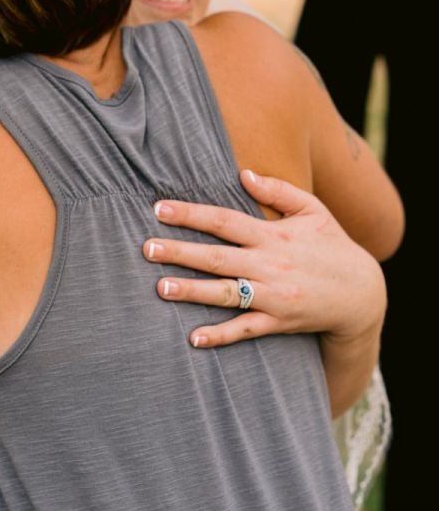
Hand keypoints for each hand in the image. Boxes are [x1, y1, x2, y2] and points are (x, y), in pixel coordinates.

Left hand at [143, 169, 385, 349]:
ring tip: (160, 287)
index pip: (224, 220)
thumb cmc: (332, 246)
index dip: (191, 213)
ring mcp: (273, 295)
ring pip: (226, 293)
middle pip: (217, 256)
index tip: (159, 208)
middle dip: (180, 251)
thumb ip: (278, 190)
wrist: (363, 294)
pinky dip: (221, 335)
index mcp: (273, 234)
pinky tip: (193, 337)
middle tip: (146, 248)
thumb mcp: (313, 210)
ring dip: (192, 291)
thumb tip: (243, 172)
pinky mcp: (278, 322)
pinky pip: (245, 329)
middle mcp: (269, 264)